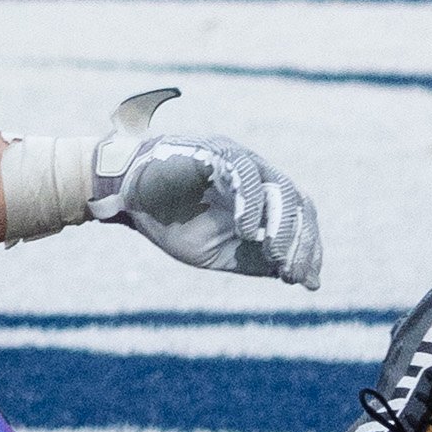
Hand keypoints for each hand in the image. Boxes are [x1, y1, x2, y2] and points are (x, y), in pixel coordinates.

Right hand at [93, 91, 324, 287]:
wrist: (124, 199)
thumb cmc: (168, 221)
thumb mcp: (217, 252)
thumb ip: (255, 261)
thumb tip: (298, 276)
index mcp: (259, 196)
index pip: (298, 216)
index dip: (307, 248)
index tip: (306, 281)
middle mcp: (255, 173)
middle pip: (296, 201)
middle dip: (299, 241)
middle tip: (292, 272)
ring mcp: (237, 159)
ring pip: (278, 187)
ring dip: (281, 225)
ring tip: (274, 255)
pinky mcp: (214, 151)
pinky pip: (243, 172)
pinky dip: (250, 203)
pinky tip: (246, 231)